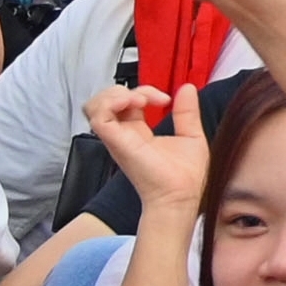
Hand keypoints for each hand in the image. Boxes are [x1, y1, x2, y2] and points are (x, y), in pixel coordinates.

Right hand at [80, 83, 211, 213]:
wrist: (181, 196)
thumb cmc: (185, 176)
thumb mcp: (191, 135)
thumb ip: (186, 112)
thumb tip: (187, 88)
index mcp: (137, 132)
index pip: (126, 101)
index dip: (144, 91)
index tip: (166, 99)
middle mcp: (123, 135)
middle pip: (104, 101)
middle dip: (125, 89)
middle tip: (149, 98)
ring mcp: (117, 138)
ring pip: (94, 106)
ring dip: (115, 94)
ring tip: (139, 99)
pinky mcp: (116, 142)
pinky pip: (97, 117)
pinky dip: (111, 103)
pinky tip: (133, 102)